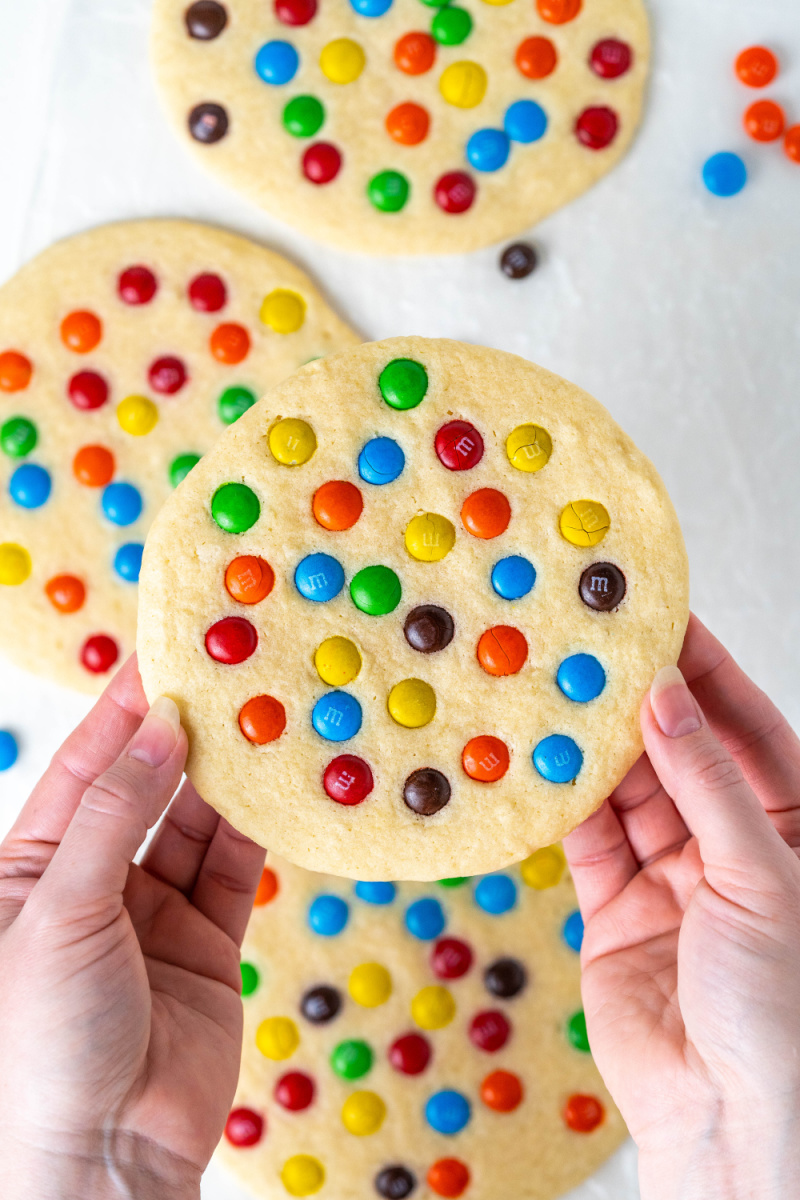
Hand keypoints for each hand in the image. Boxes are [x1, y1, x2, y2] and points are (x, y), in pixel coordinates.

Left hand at [0, 657, 264, 1199]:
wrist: (102, 1161)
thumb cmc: (44, 1040)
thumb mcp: (61, 910)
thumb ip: (117, 814)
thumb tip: (161, 727)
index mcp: (32, 869)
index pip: (85, 768)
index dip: (124, 709)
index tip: (166, 653)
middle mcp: (94, 883)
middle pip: (146, 787)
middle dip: (184, 734)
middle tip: (231, 676)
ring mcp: (153, 913)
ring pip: (196, 823)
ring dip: (228, 776)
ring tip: (265, 720)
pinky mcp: (209, 944)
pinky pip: (234, 869)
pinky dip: (258, 829)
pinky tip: (281, 787)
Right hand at [563, 615, 799, 1199]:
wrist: (729, 1121)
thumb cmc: (780, 1006)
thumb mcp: (759, 874)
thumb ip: (705, 783)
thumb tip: (665, 697)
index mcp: (789, 828)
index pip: (744, 728)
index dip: (705, 671)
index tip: (661, 617)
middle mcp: (729, 844)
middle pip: (676, 753)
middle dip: (634, 702)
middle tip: (587, 647)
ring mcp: (670, 877)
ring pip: (624, 792)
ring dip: (590, 748)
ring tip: (550, 693)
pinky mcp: (615, 913)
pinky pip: (585, 844)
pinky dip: (559, 805)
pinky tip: (534, 766)